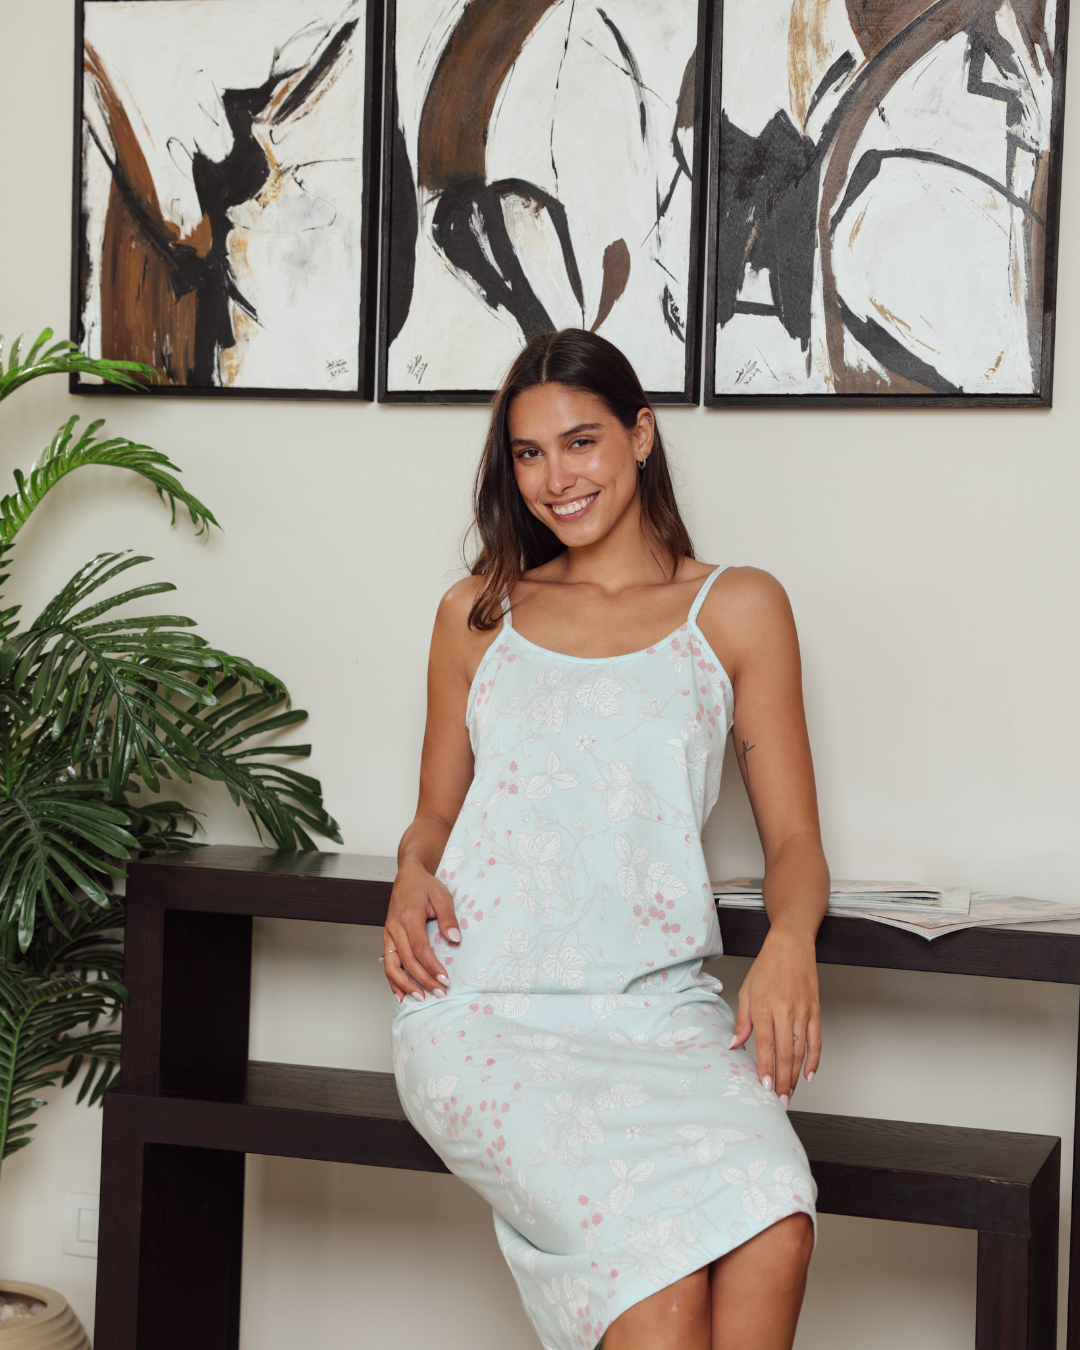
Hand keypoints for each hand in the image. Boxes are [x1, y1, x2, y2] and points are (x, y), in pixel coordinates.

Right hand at [382, 860, 460, 1002]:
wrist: (407, 877)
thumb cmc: (425, 886)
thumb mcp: (442, 895)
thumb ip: (448, 917)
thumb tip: (454, 939)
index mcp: (408, 917)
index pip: (420, 949)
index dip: (432, 967)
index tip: (445, 979)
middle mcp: (395, 927)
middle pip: (407, 961)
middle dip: (423, 980)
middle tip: (439, 992)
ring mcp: (388, 934)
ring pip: (392, 965)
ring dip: (405, 984)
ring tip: (420, 998)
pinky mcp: (387, 938)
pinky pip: (387, 962)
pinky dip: (392, 980)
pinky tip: (400, 994)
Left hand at [728, 928, 820, 1106]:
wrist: (791, 944)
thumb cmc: (767, 966)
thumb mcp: (746, 990)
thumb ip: (742, 1021)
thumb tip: (734, 1045)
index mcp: (765, 1006)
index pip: (766, 1044)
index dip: (766, 1068)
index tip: (764, 1086)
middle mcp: (785, 1010)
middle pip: (785, 1053)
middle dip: (782, 1081)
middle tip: (779, 1101)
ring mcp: (803, 1012)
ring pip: (801, 1051)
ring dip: (796, 1075)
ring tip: (790, 1094)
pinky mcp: (815, 1011)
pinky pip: (816, 1040)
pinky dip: (814, 1060)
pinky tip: (809, 1075)